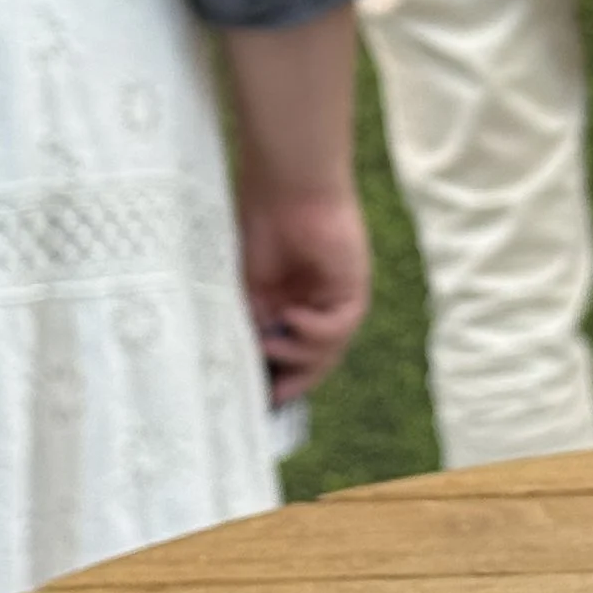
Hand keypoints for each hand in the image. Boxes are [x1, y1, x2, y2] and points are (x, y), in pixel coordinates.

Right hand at [236, 176, 371, 398]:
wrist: (283, 189)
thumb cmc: (257, 228)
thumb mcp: (242, 290)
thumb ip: (246, 327)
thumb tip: (240, 370)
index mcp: (284, 309)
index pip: (286, 357)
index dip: (273, 382)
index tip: (252, 404)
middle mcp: (311, 309)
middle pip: (311, 363)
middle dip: (292, 384)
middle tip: (269, 399)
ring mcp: (332, 301)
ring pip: (327, 352)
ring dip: (300, 357)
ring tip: (272, 345)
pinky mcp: (352, 290)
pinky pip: (340, 327)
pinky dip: (316, 331)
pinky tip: (294, 316)